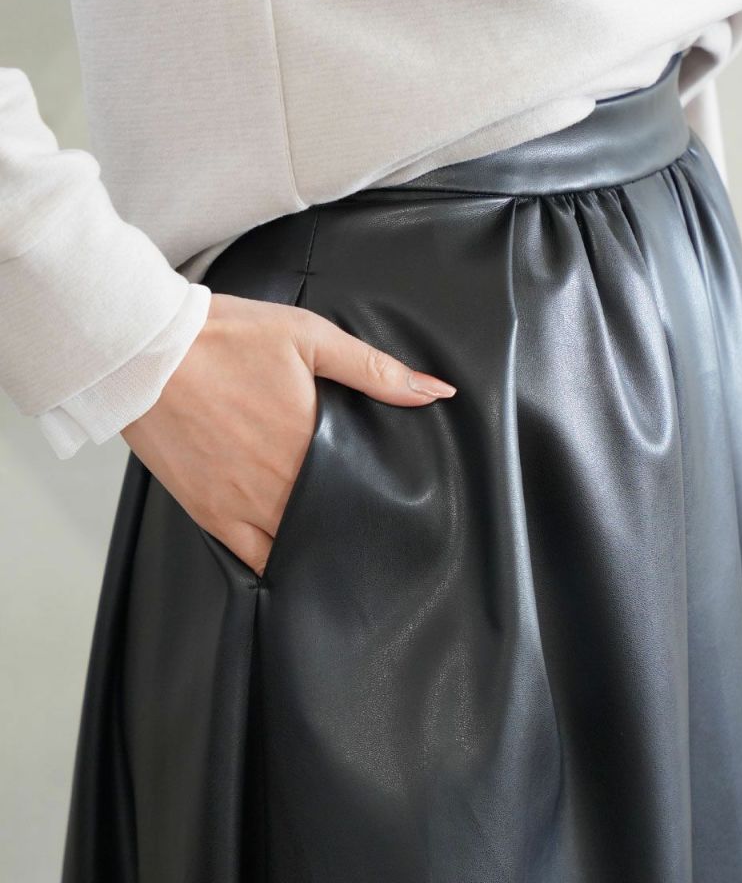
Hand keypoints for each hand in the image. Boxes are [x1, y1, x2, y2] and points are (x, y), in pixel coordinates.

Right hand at [121, 292, 456, 577]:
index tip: (406, 511)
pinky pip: (252, 557)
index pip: (364, 489)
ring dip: (321, 548)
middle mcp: (281, 483)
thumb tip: (435, 392)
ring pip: (298, 547)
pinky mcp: (209, 513)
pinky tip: (295, 563)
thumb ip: (374, 370)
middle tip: (379, 534)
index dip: (385, 501)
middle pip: (335, 522)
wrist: (144, 353)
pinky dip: (277, 564)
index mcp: (311, 442)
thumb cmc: (225, 339)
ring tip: (343, 550)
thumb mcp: (309, 338)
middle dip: (357, 528)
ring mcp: (243, 505)